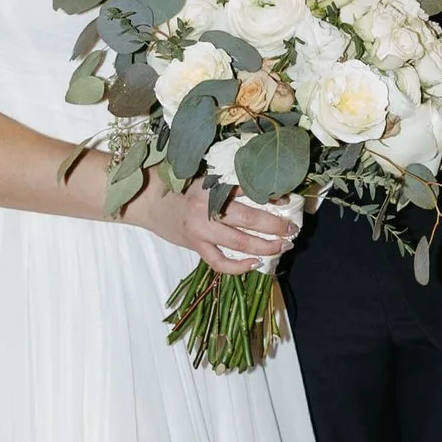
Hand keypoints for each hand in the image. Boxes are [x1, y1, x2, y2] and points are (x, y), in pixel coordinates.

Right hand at [132, 179, 298, 274]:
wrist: (148, 201)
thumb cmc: (179, 185)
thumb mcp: (204, 176)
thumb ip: (231, 182)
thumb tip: (267, 190)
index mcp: (210, 184)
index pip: (247, 189)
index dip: (270, 197)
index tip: (288, 201)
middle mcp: (205, 207)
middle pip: (247, 218)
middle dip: (274, 225)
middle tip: (292, 229)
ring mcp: (199, 229)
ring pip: (237, 242)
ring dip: (264, 246)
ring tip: (282, 246)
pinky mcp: (195, 246)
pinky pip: (219, 262)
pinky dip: (238, 266)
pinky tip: (255, 264)